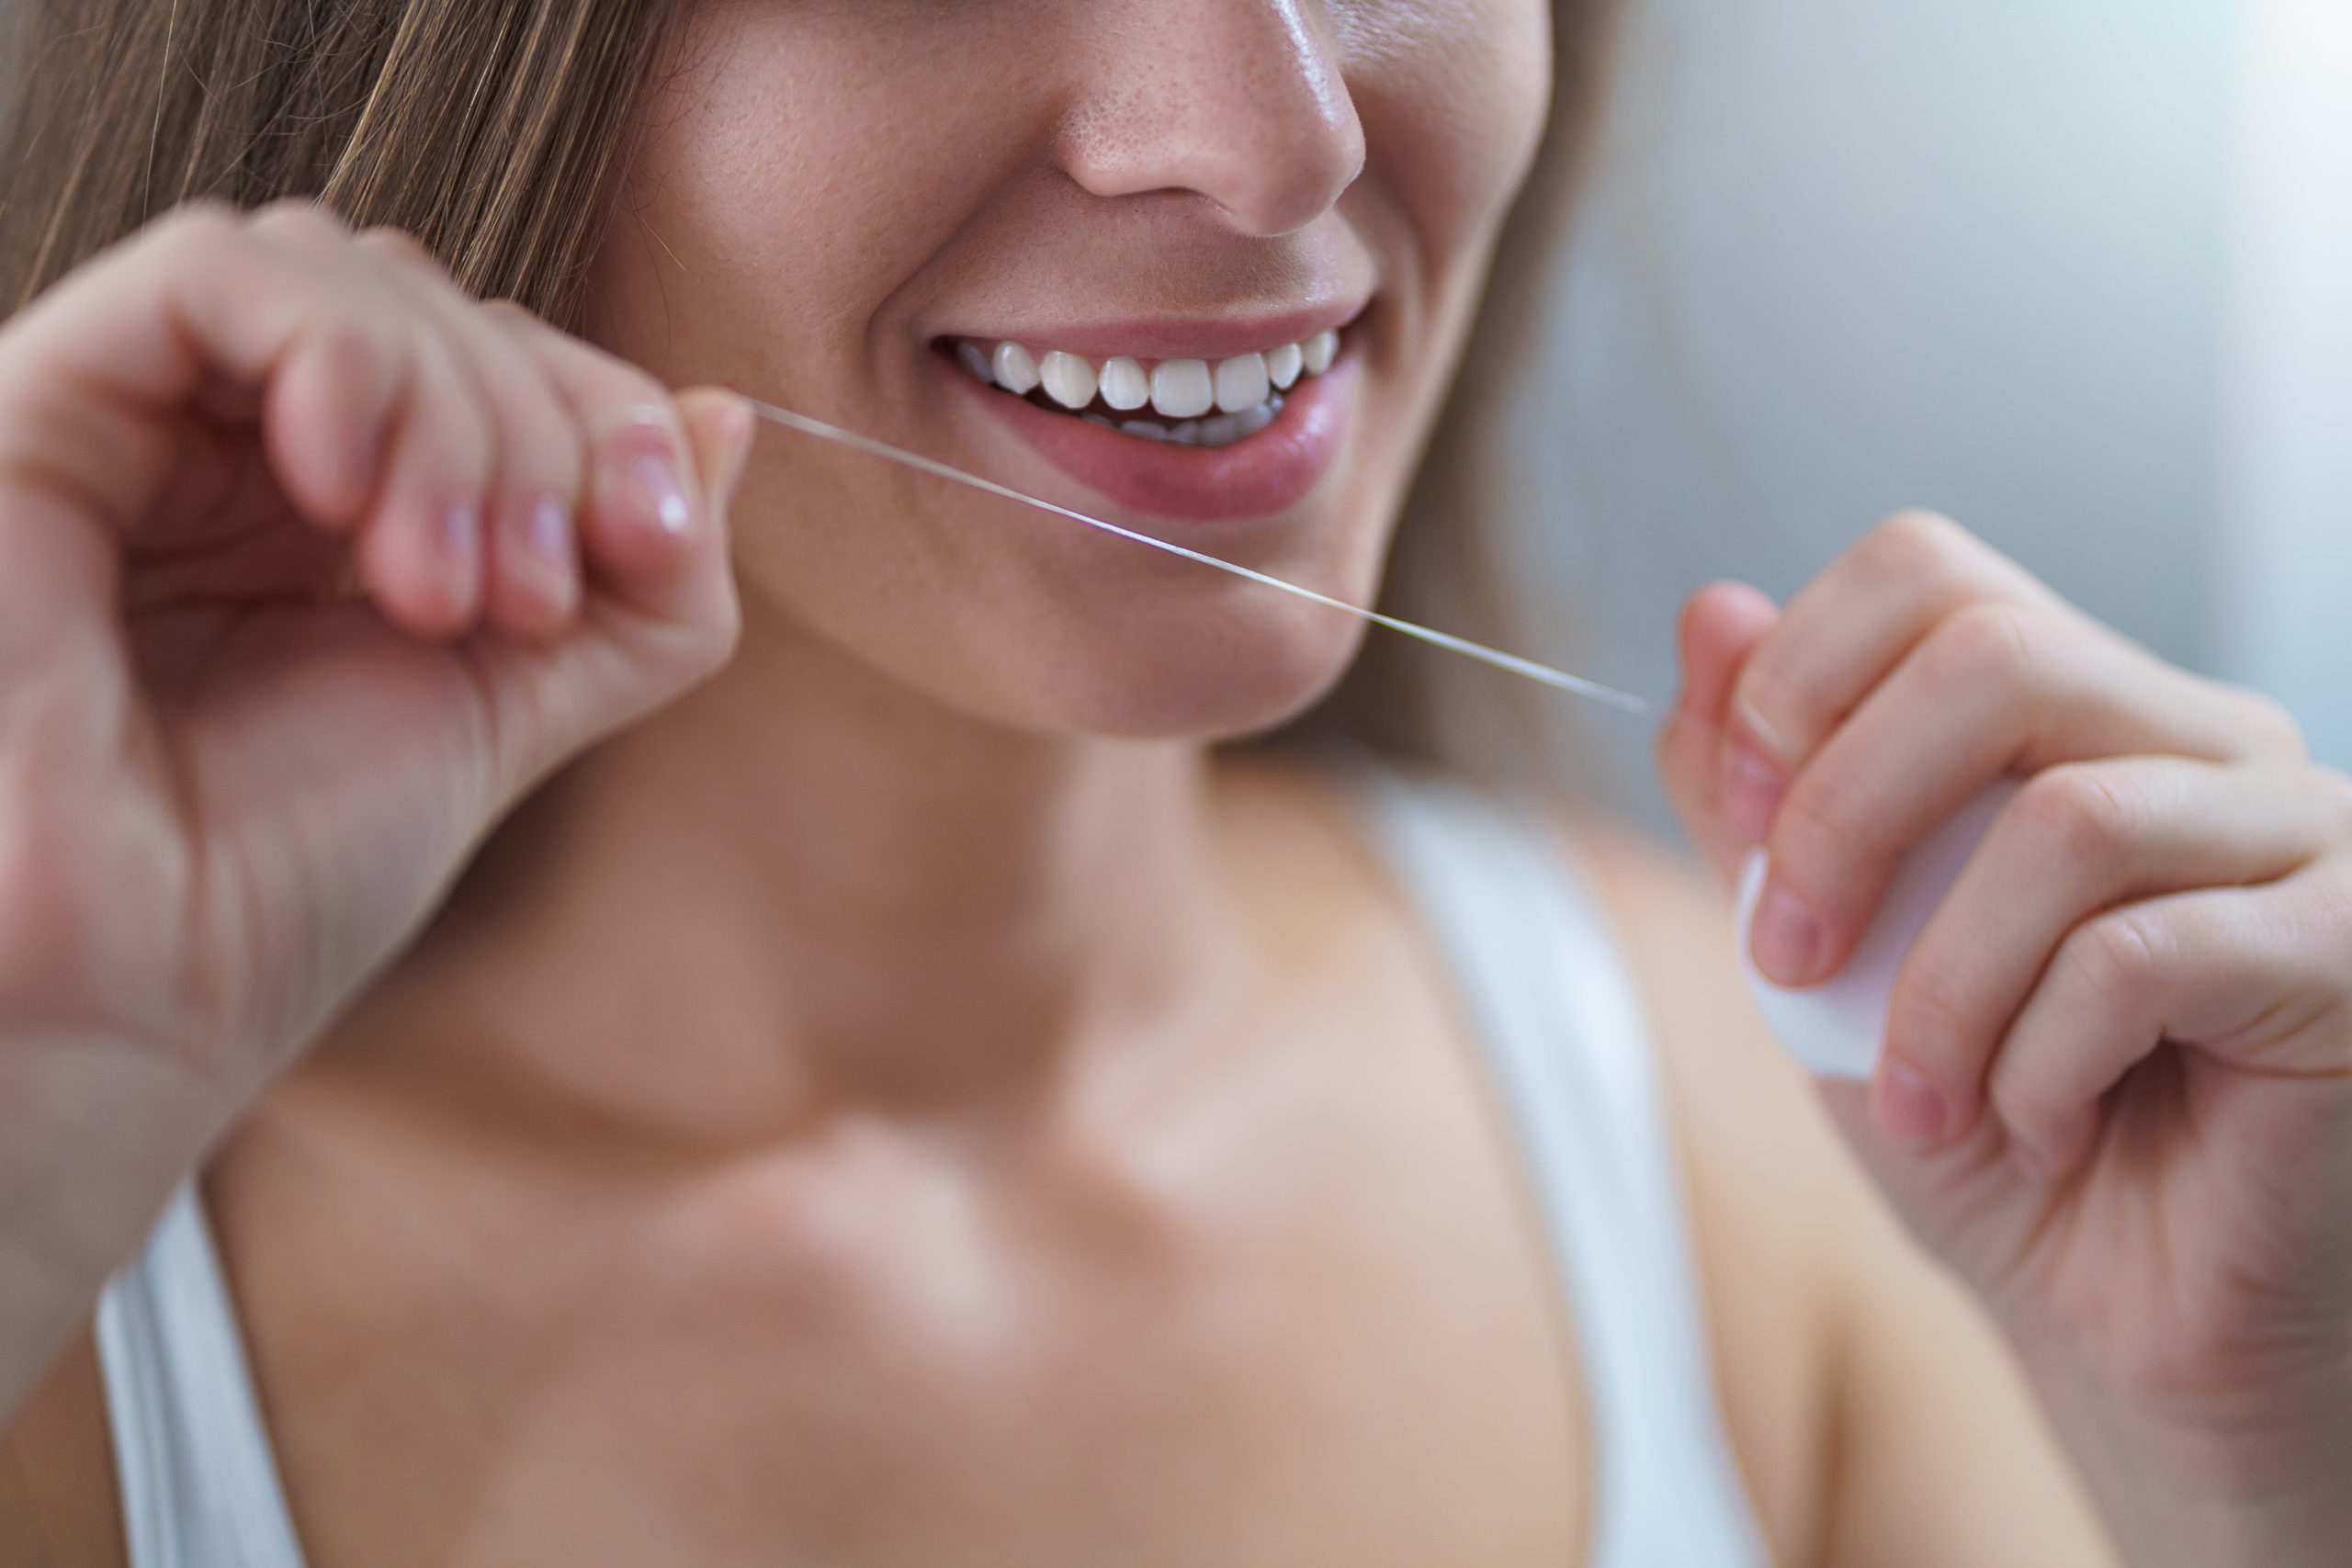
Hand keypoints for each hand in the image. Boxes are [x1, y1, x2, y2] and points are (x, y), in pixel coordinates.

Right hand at [0, 201, 751, 1408]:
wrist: (119, 1002)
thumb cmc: (277, 888)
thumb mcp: (516, 711)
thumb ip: (639, 583)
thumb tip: (724, 418)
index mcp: (336, 513)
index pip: (502, 358)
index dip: (606, 419)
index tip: (649, 543)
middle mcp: (230, 451)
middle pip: (438, 305)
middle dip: (538, 433)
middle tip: (527, 599)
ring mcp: (136, 423)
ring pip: (343, 272)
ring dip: (455, 412)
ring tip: (440, 588)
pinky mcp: (41, 409)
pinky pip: (211, 272)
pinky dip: (336, 353)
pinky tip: (348, 494)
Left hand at [1657, 514, 2351, 1566]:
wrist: (2130, 1335)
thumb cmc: (1995, 1141)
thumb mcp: (1831, 962)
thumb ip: (1763, 798)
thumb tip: (1711, 612)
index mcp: (2080, 714)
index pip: (1932, 572)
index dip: (1798, 674)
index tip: (1736, 819)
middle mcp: (2201, 741)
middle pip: (1993, 654)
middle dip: (1840, 814)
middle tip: (1787, 957)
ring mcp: (2300, 835)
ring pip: (2067, 820)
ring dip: (1938, 983)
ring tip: (1914, 1095)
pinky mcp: (2349, 951)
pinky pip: (2150, 953)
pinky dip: (2041, 1057)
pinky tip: (2035, 1126)